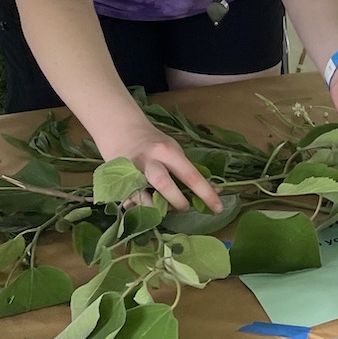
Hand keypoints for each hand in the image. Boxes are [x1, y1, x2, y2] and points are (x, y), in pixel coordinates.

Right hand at [91, 116, 221, 211]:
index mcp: (167, 152)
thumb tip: (214, 191)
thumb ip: (188, 171)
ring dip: (158, 208)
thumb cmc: (154, 144)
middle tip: (184, 207)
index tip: (218, 207)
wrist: (122, 131)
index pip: (191, 175)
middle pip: (165, 185)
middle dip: (178, 202)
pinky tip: (145, 205)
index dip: (206, 193)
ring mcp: (131, 173)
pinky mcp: (119, 183)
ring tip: (163, 207)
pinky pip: (132, 202)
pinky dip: (142, 207)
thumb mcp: (174, 151)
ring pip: (145, 197)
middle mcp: (149, 161)